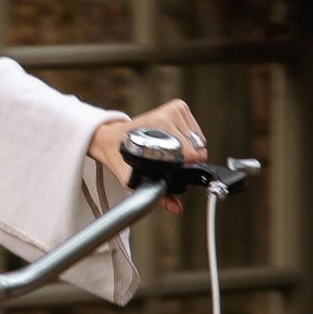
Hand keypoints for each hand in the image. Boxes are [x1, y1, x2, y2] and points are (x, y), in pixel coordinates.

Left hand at [89, 100, 207, 198]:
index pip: (191, 152)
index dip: (187, 167)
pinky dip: (190, 139)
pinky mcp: (178, 106)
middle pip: (198, 147)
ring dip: (190, 149)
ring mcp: (174, 109)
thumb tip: (176, 207)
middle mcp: (167, 116)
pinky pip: (197, 130)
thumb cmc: (124, 156)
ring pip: (199, 139)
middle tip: (169, 160)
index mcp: (158, 128)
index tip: (176, 170)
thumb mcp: (136, 179)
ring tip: (169, 150)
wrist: (113, 138)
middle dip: (189, 158)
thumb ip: (158, 195)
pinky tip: (174, 141)